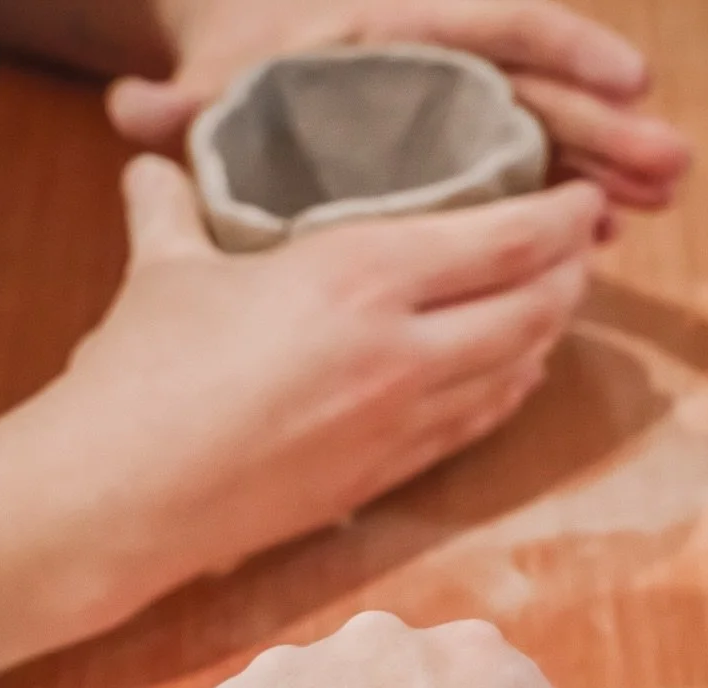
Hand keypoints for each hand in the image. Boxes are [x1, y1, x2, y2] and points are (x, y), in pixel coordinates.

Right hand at [0, 157, 607, 657]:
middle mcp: (401, 352)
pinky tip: (511, 379)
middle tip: (579, 251)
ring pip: (512, 375)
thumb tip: (156, 169)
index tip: (582, 199)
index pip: (506, 239)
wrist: (125, 497)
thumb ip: (173, 206)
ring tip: (553, 307)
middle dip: (569, 276)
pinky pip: (471, 428)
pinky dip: (505, 396)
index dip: (561, 217)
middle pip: (531, 309)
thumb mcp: (163, 266)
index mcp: (361, 277)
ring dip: (545, 338)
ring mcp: (397, 426)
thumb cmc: (140, 377)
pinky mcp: (379, 479)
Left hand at [113, 0, 691, 209]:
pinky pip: (528, 178)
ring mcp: (462, 119)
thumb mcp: (218, 81)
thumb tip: (134, 113)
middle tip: (671, 166)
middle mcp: (442, 73)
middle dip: (609, 126)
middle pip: (541, 89)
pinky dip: (566, 207)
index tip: (628, 75)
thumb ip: (187, 104)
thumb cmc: (238, 65)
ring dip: (608, 168)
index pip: (498, 27)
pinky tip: (610, 240)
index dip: (567, 47)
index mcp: (397, 34)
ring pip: (550, 135)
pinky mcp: (466, 162)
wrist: (242, 63)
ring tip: (664, 201)